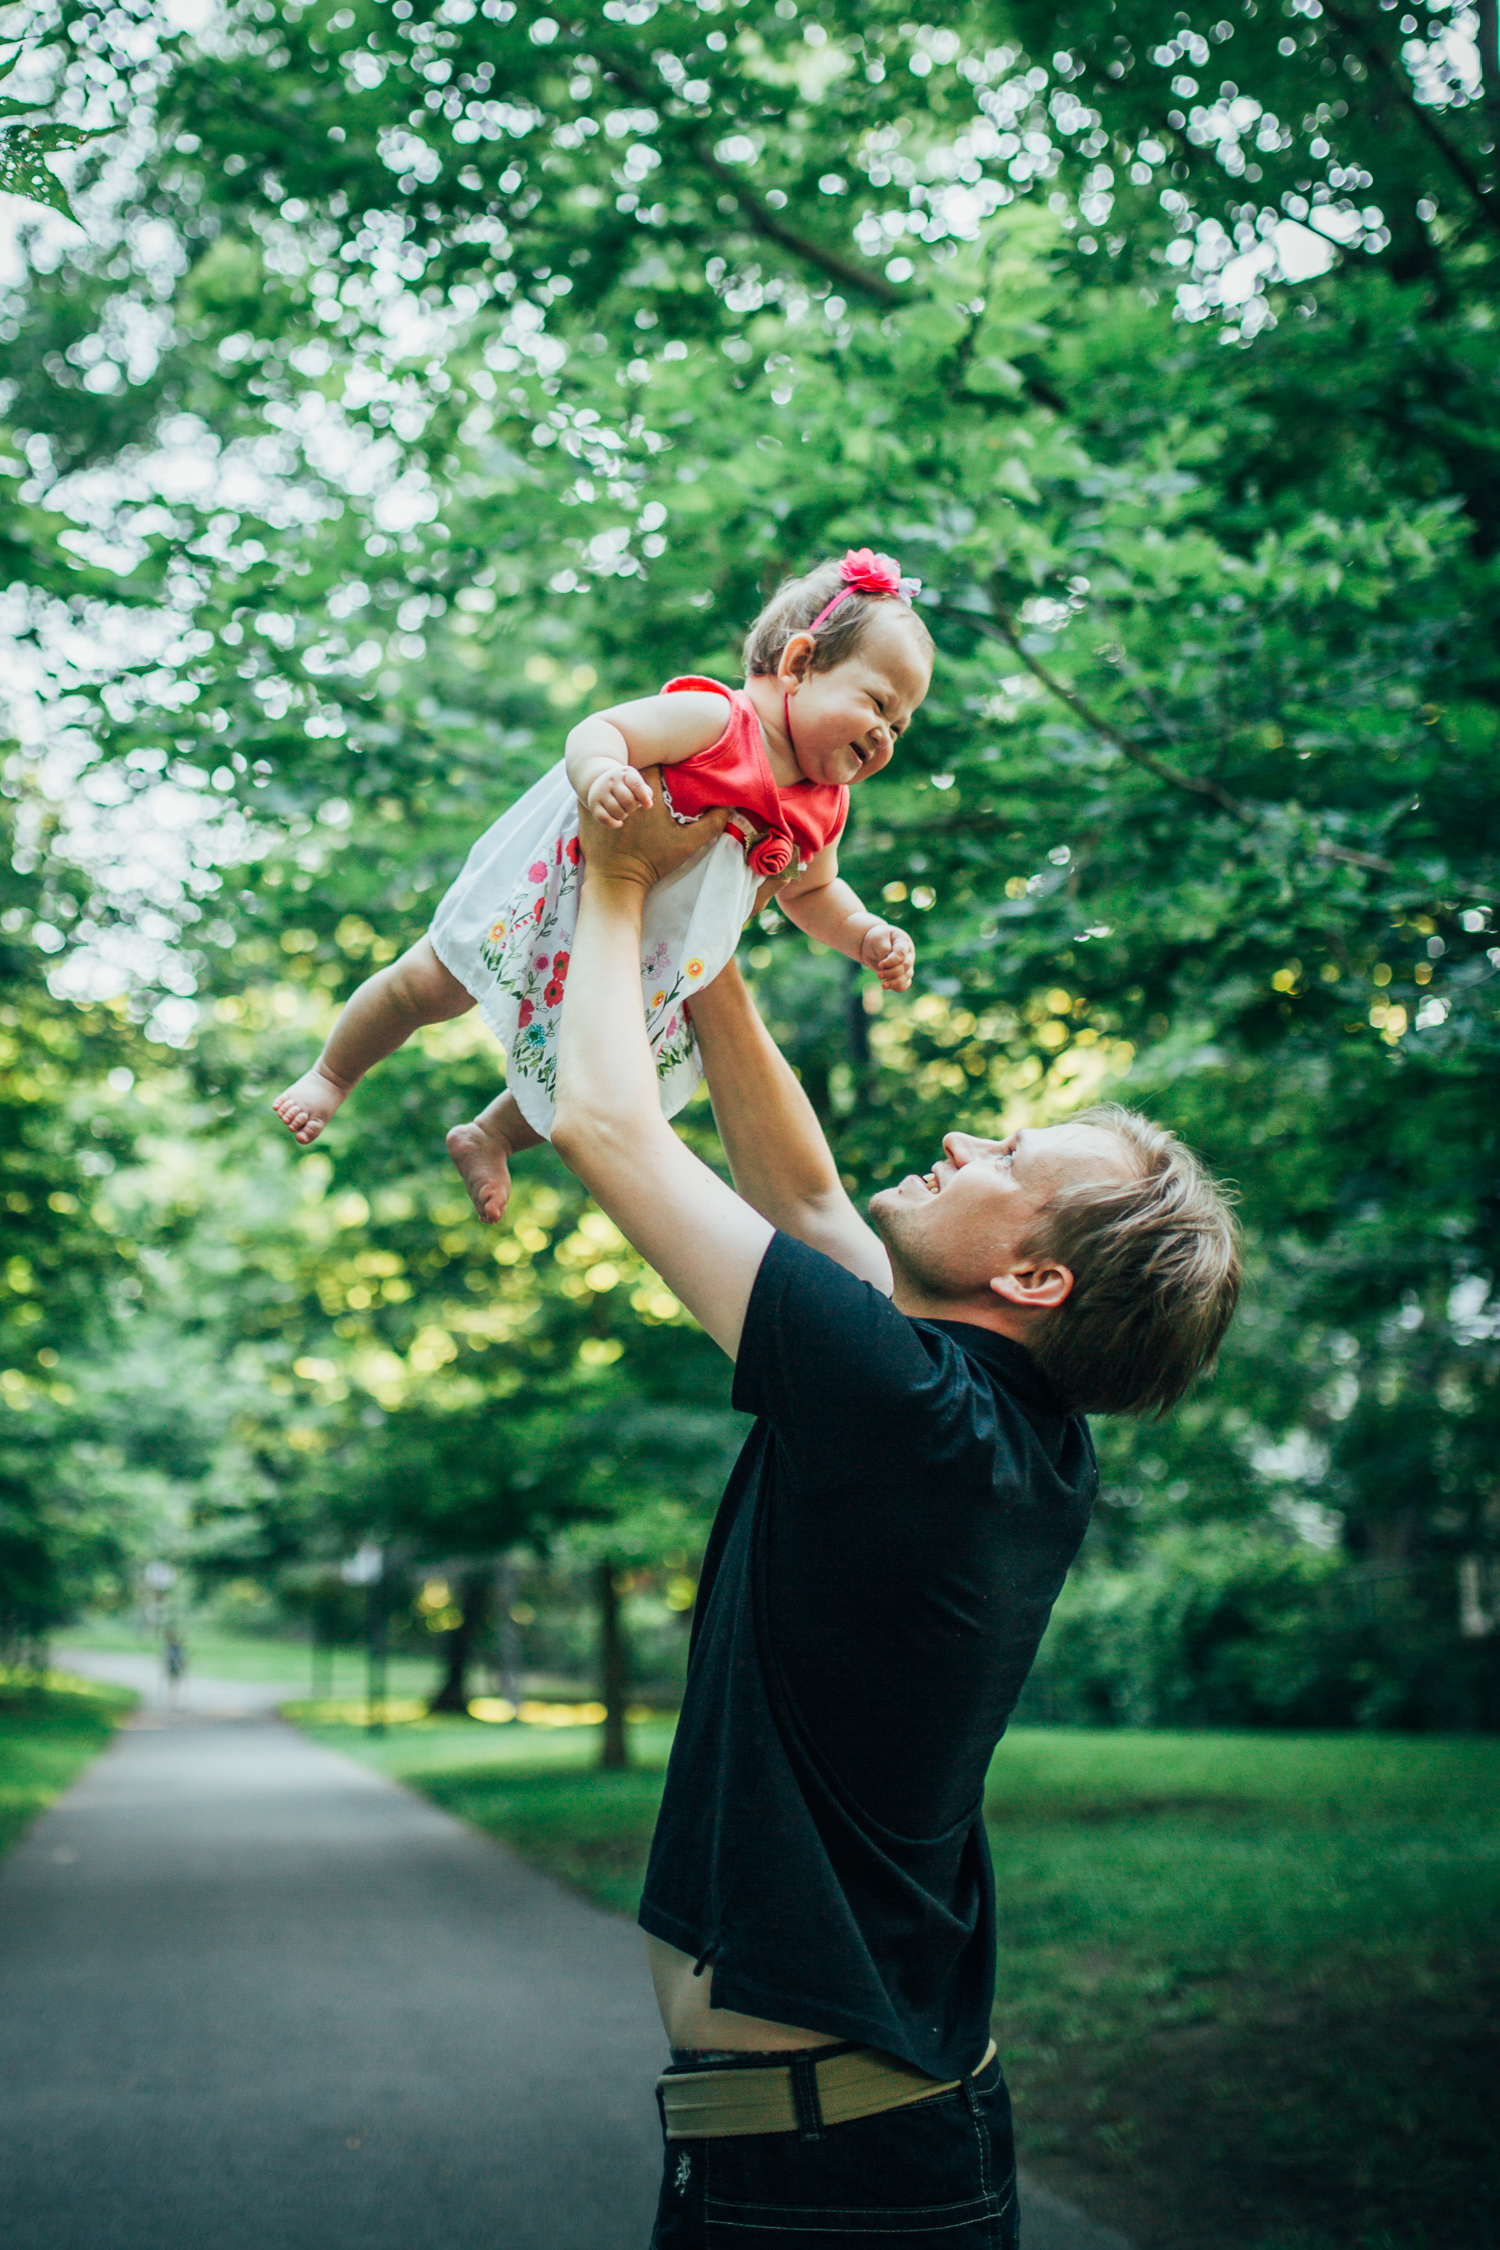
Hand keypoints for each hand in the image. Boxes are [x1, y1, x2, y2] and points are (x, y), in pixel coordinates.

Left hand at [577, 766, 728, 890]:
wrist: (616, 880)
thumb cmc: (652, 861)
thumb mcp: (687, 844)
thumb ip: (711, 824)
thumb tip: (729, 807)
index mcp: (645, 791)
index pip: (656, 760)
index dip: (665, 762)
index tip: (670, 772)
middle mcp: (620, 788)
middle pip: (631, 766)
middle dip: (640, 770)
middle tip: (651, 781)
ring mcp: (600, 797)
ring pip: (611, 775)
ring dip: (620, 779)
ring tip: (628, 789)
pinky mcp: (584, 807)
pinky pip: (592, 788)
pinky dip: (602, 790)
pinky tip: (610, 800)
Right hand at [587, 763, 654, 827]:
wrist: (599, 781)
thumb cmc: (624, 786)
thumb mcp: (635, 783)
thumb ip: (645, 792)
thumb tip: (648, 803)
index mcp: (624, 774)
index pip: (636, 784)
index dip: (644, 797)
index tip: (648, 805)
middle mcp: (610, 781)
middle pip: (628, 800)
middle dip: (632, 807)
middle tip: (630, 806)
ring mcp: (600, 792)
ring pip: (617, 811)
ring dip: (623, 815)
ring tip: (622, 811)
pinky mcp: (593, 804)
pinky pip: (605, 819)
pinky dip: (614, 824)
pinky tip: (618, 823)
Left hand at [861, 921, 914, 991]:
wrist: (873, 945)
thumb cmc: (876, 939)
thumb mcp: (878, 939)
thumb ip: (883, 950)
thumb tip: (887, 966)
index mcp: (903, 942)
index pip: (901, 954)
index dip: (892, 961)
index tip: (880, 965)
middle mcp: (908, 954)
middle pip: (905, 966)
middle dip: (892, 973)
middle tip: (878, 975)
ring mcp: (907, 965)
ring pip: (906, 977)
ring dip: (894, 983)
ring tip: (883, 985)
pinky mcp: (902, 974)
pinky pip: (905, 984)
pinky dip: (898, 987)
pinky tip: (888, 986)